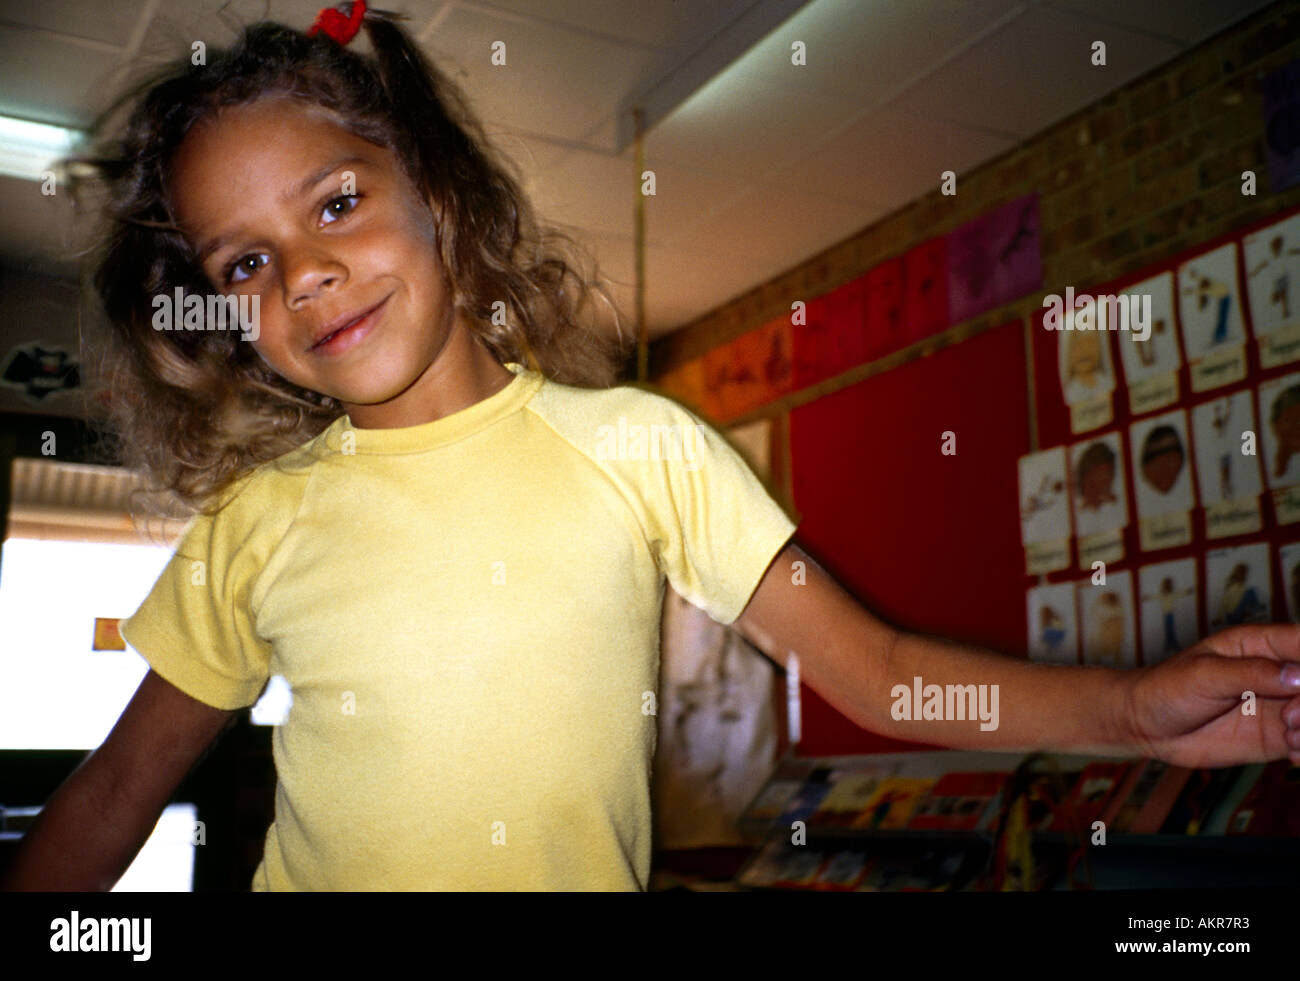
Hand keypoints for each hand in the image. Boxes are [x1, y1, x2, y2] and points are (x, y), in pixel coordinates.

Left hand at [1120, 624, 1299, 767]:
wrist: (1145, 725)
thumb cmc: (1166, 688)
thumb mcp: (1205, 675)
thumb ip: (1252, 674)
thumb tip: (1299, 676)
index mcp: (1262, 644)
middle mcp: (1279, 674)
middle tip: (1290, 717)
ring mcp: (1281, 706)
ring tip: (1290, 737)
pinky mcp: (1277, 736)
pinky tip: (1292, 753)